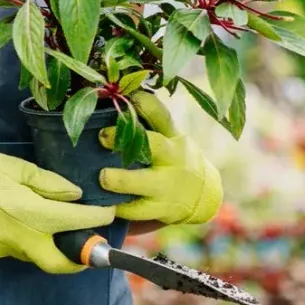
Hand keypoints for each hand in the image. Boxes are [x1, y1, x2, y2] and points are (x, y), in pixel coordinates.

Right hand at [0, 143, 115, 274]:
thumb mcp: (18, 168)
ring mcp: (7, 248)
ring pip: (39, 256)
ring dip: (52, 247)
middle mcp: (24, 238)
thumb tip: (75, 195)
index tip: (108, 213)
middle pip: (60, 263)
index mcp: (34, 213)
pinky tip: (24, 225)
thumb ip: (50, 184)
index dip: (98, 218)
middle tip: (89, 247)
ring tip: (57, 230)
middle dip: (80, 260)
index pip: (77, 221)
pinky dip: (29, 241)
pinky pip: (19, 249)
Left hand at [99, 93, 222, 225]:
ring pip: (145, 183)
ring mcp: (167, 185)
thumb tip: (118, 94)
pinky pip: (139, 211)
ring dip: (122, 181)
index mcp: (172, 137)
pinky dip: (120, 208)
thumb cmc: (173, 158)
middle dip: (128, 141)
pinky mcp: (161, 209)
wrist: (202, 195)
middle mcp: (172, 158)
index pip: (161, 115)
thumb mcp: (169, 136)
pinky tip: (104, 204)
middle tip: (102, 136)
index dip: (144, 103)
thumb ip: (148, 119)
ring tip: (103, 178)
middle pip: (155, 146)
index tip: (128, 95)